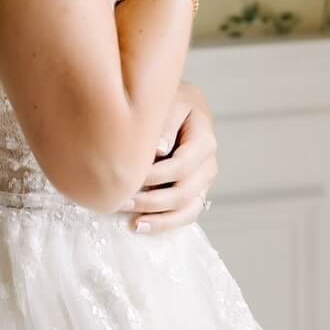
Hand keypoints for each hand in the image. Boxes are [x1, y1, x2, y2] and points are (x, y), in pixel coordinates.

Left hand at [116, 81, 217, 233]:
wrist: (185, 107)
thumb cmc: (173, 103)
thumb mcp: (170, 104)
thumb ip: (166, 125)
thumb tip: (158, 150)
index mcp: (204, 139)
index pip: (180, 165)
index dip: (154, 176)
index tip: (127, 177)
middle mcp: (209, 163)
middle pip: (184, 191)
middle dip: (150, 200)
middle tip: (120, 201)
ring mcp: (204, 180)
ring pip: (188, 209)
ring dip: (158, 217)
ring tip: (131, 221)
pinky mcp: (197, 191)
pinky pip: (187, 214)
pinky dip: (165, 223)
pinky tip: (141, 225)